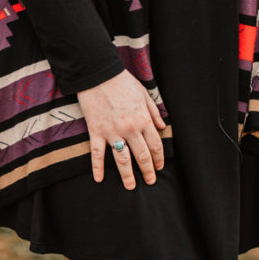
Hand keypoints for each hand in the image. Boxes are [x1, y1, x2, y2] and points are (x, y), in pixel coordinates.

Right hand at [76, 69, 166, 189]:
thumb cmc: (122, 81)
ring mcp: (112, 132)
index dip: (158, 159)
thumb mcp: (143, 94)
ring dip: (127, 176)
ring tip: (131, 186)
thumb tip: (162, 127)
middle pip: (141, 156)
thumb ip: (154, 112)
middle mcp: (129, 129)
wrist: (99, 73)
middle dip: (147, 171)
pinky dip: (97, 167)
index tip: (159, 167)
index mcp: (143, 119)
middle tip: (150, 181)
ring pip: (122, 160)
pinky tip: (99, 179)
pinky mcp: (96, 131)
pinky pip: (97, 154)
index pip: (155, 145)